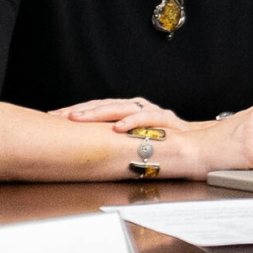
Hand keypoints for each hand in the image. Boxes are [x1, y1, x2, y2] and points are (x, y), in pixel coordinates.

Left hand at [49, 96, 189, 134]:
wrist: (199, 148)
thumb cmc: (165, 147)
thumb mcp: (135, 144)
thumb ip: (114, 142)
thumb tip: (84, 148)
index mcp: (128, 111)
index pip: (97, 107)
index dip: (76, 111)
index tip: (53, 117)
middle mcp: (138, 107)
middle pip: (105, 104)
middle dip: (80, 110)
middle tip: (60, 116)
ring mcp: (153, 112)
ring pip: (121, 106)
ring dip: (99, 112)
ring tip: (80, 118)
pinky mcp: (167, 120)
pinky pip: (148, 118)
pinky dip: (132, 121)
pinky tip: (118, 127)